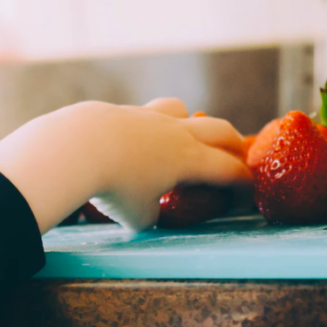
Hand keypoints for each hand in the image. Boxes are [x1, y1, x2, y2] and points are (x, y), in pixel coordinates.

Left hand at [0, 98, 250, 232]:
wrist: (77, 147)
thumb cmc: (113, 187)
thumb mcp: (137, 216)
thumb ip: (150, 214)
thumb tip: (148, 211)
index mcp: (189, 160)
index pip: (228, 169)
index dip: (243, 181)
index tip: (249, 189)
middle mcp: (176, 133)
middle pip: (218, 129)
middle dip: (233, 143)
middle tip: (238, 153)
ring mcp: (148, 117)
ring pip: (181, 110)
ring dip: (190, 121)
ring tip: (185, 135)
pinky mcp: (121, 112)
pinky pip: (145, 114)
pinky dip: (149, 126)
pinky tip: (134, 140)